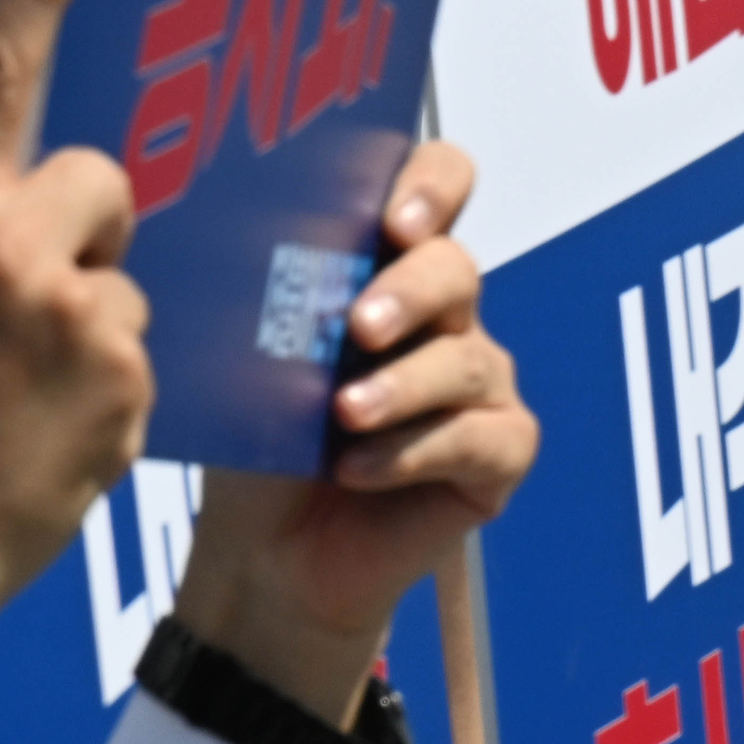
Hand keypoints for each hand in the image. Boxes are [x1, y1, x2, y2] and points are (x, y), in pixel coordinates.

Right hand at [0, 0, 148, 628]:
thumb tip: (74, 180)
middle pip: (94, 176)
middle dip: (79, 221)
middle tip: (35, 276)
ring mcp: (61, 304)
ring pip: (119, 263)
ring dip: (89, 307)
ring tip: (19, 377)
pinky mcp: (119, 366)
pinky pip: (138, 335)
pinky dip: (106, 375)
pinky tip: (49, 422)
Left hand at [170, 141, 536, 722]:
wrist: (266, 557)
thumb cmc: (258, 448)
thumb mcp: (250, 367)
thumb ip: (273, 308)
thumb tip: (244, 256)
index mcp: (386, 272)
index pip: (438, 188)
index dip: (432, 186)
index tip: (394, 220)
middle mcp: (444, 318)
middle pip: (457, 268)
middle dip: (411, 291)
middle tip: (357, 328)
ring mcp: (480, 385)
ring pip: (468, 359)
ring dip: (402, 386)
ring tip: (343, 418)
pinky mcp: (499, 453)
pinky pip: (480, 437)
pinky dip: (415, 452)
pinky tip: (360, 470)